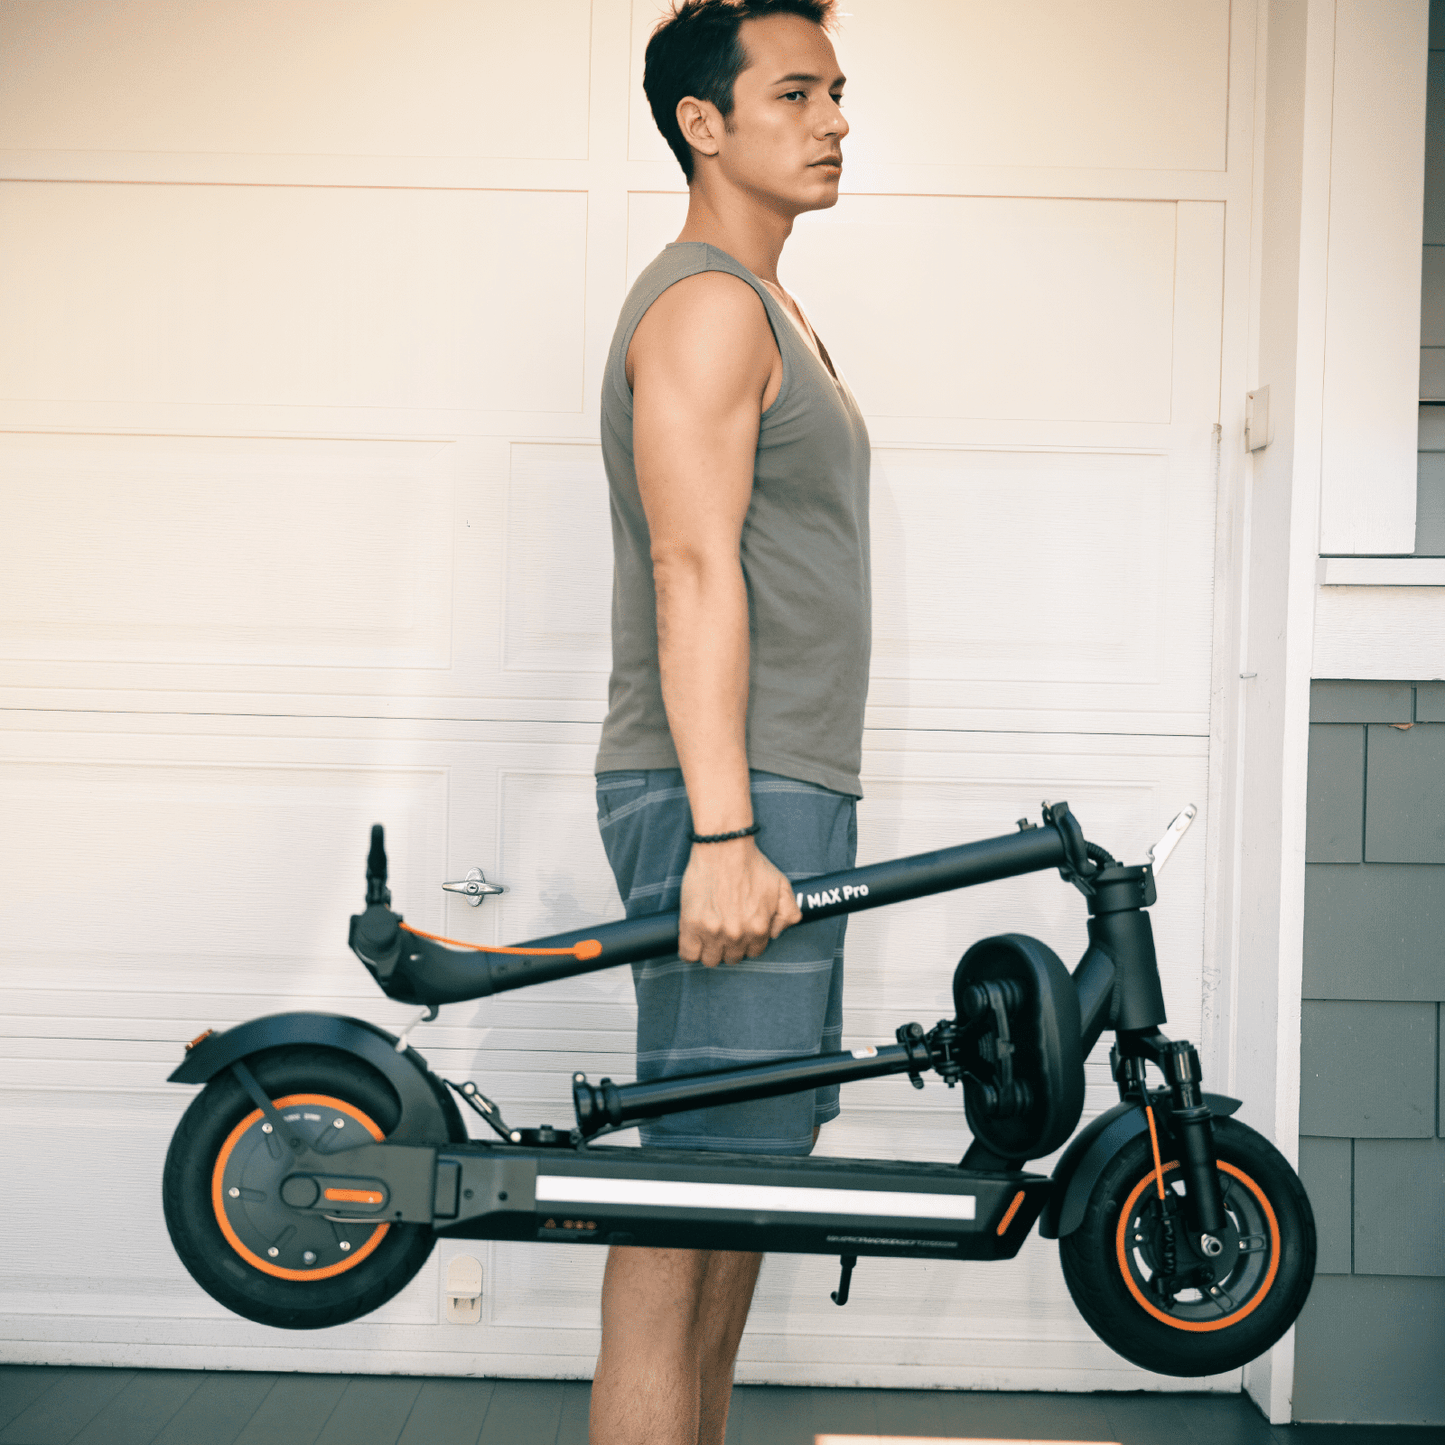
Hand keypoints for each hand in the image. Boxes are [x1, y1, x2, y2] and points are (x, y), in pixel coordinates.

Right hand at [677, 838, 802, 965]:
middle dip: (728, 946)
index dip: (745, 942)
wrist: (724, 848)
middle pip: (731, 958)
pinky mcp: (692, 926)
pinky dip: (690, 951)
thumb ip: (788, 913)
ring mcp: (714, 932)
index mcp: (759, 929)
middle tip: (723, 929)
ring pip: (710, 960)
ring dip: (709, 949)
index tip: (738, 931)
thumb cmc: (751, 864)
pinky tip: (692, 939)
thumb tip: (776, 933)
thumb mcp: (781, 886)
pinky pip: (689, 955)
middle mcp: (738, 935)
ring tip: (708, 934)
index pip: (753, 952)